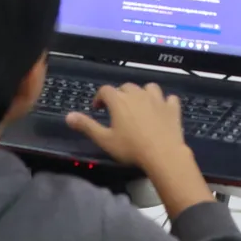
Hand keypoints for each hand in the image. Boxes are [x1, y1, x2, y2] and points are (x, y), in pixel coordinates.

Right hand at [66, 83, 188, 168]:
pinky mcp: (172, 107)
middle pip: (126, 87)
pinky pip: (168, 98)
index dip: (99, 98)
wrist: (163, 153)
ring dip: (142, 94)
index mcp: (119, 100)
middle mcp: (137, 94)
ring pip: (148, 88)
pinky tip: (162, 109)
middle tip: (117, 111)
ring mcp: (157, 99)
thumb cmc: (131, 147)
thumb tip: (68, 116)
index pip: (105, 90)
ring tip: (139, 106)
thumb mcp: (104, 140)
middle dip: (119, 95)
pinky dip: (164, 102)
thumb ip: (87, 126)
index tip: (98, 109)